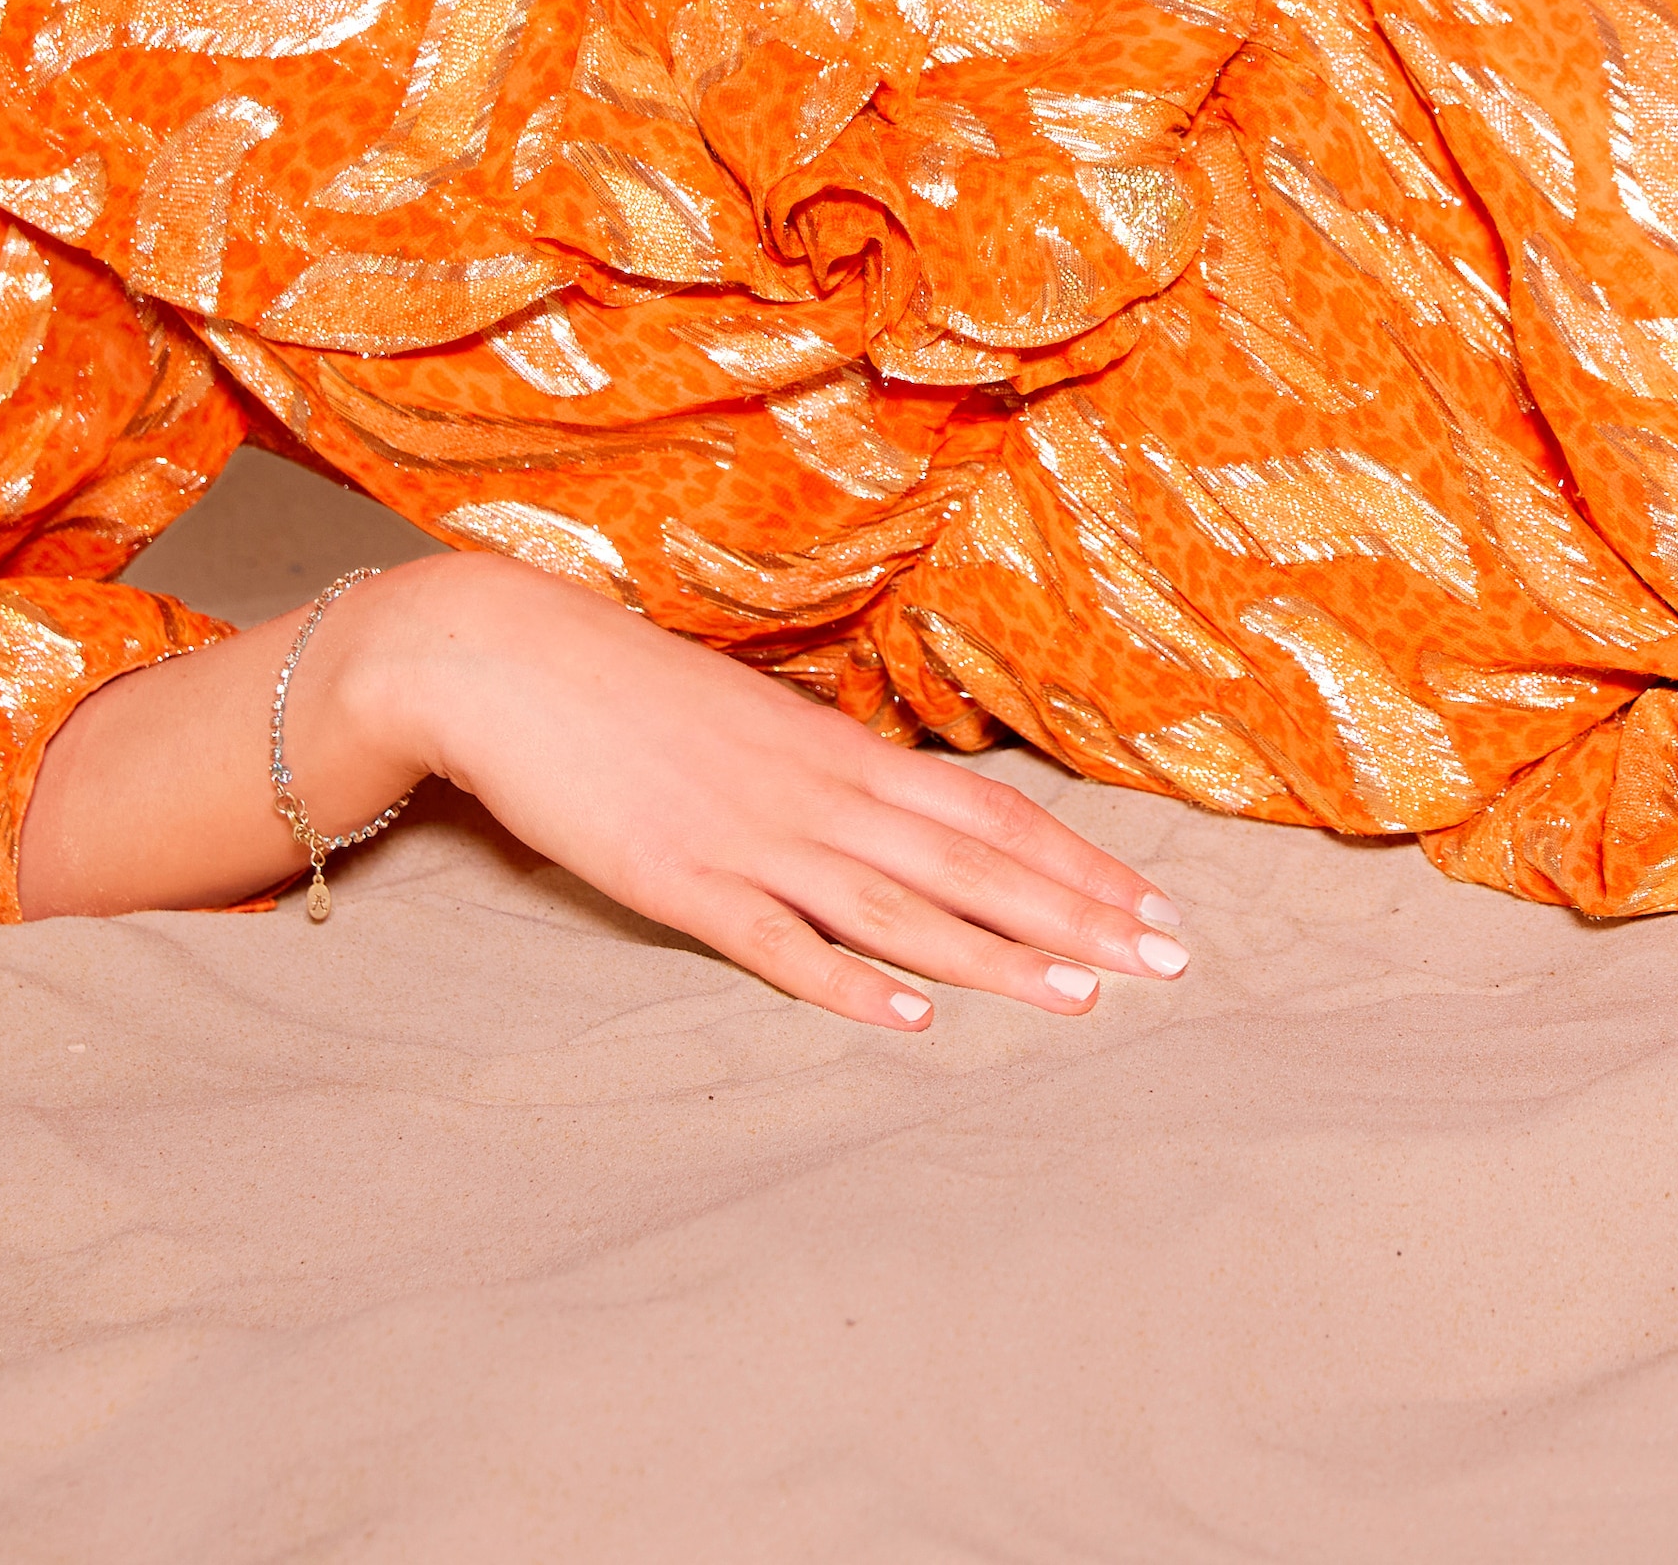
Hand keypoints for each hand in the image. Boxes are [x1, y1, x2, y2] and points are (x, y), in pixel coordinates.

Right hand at [337, 554, 1189, 1027]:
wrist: (507, 661)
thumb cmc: (629, 691)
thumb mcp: (753, 722)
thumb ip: (826, 771)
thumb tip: (893, 812)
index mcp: (841, 750)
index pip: (990, 811)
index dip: (1076, 862)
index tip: (1154, 905)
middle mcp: (819, 793)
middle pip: (973, 861)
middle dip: (1079, 914)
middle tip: (1171, 962)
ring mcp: (754, 838)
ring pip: (900, 905)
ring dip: (996, 953)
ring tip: (1082, 996)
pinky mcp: (681, 881)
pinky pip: (778, 941)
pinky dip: (848, 980)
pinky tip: (911, 1016)